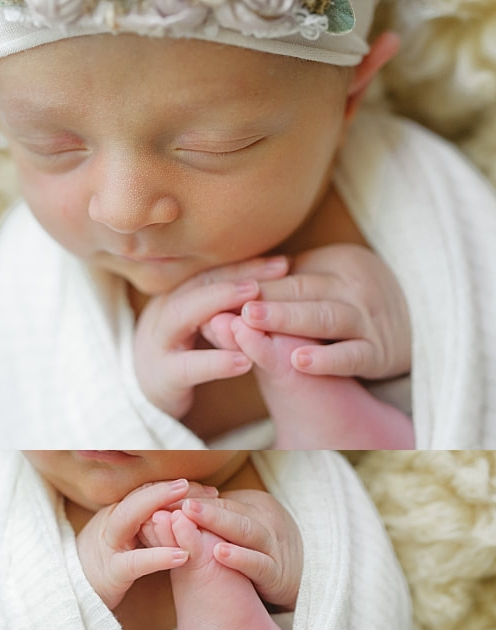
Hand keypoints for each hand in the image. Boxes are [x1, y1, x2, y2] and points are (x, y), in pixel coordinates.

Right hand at [76, 479, 217, 608]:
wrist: (72, 598)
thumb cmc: (106, 568)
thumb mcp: (127, 542)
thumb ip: (148, 526)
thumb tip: (183, 514)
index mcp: (117, 513)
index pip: (148, 490)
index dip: (178, 488)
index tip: (209, 491)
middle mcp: (110, 522)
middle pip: (140, 495)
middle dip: (173, 489)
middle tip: (209, 492)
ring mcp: (108, 546)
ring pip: (131, 516)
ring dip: (162, 507)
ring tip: (193, 511)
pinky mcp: (110, 573)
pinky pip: (135, 562)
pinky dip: (158, 557)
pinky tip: (182, 555)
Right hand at [133, 257, 288, 418]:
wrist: (143, 400)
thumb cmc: (181, 359)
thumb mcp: (199, 328)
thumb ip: (222, 309)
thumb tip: (268, 284)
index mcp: (175, 296)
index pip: (211, 272)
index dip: (246, 265)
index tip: (283, 264)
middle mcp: (162, 312)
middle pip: (198, 284)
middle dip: (238, 275)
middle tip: (279, 271)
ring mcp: (158, 344)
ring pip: (182, 315)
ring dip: (220, 304)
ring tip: (256, 309)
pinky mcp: (162, 377)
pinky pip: (188, 367)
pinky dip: (216, 362)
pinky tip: (245, 362)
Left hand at [177, 489, 302, 609]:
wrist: (308, 578)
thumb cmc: (263, 551)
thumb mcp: (242, 529)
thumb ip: (216, 520)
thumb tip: (169, 509)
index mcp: (254, 506)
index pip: (218, 501)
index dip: (189, 501)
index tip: (160, 498)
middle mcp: (265, 520)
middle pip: (230, 510)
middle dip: (200, 505)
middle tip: (172, 498)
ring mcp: (274, 546)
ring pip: (246, 531)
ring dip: (217, 522)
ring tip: (189, 515)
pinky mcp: (278, 573)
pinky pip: (259, 564)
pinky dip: (240, 558)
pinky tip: (219, 553)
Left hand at [237, 244, 410, 379]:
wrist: (420, 327)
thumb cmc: (353, 306)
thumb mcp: (326, 285)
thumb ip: (286, 286)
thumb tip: (223, 288)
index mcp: (336, 265)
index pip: (286, 275)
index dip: (249, 285)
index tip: (213, 292)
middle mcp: (354, 287)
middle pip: (302, 290)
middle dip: (262, 296)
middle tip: (225, 301)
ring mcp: (369, 320)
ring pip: (324, 318)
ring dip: (287, 319)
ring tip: (252, 322)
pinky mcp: (379, 352)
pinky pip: (352, 355)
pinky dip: (326, 359)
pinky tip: (298, 361)